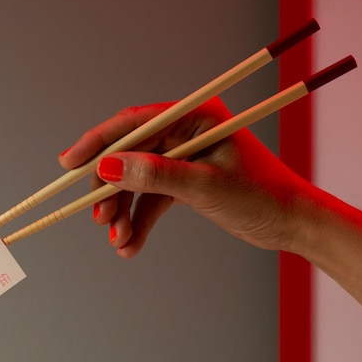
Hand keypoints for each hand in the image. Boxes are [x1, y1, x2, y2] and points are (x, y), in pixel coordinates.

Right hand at [59, 97, 311, 257]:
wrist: (293, 225)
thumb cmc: (261, 197)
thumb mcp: (204, 186)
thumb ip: (155, 175)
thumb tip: (107, 167)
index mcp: (194, 116)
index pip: (134, 122)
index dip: (98, 142)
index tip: (69, 163)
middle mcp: (185, 132)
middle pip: (129, 156)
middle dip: (112, 191)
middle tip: (99, 220)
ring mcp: (183, 157)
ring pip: (137, 181)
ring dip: (124, 212)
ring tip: (119, 242)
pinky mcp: (184, 181)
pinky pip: (152, 198)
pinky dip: (140, 221)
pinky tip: (131, 245)